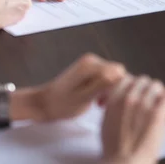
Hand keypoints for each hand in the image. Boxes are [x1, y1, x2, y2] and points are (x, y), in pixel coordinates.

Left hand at [9, 54, 125, 122]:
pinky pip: (105, 77)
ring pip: (112, 76)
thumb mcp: (84, 98)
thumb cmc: (62, 104)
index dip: (118, 87)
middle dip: (113, 89)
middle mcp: (92, 59)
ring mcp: (90, 63)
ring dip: (109, 90)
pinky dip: (104, 89)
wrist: (45, 103)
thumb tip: (120, 73)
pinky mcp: (89, 69)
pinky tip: (96, 99)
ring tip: (97, 103)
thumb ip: (102, 84)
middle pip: (117, 72)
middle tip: (101, 104)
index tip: (106, 102)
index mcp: (90, 64)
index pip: (119, 71)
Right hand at [100, 76, 164, 163]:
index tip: (137, 92)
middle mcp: (128, 98)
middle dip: (146, 90)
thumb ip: (113, 105)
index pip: (127, 78)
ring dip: (158, 94)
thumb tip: (121, 98)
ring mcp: (143, 105)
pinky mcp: (158, 113)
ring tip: (158, 105)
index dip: (133, 85)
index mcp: (114, 100)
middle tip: (149, 100)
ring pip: (156, 86)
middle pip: (143, 80)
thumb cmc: (115, 149)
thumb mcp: (106, 122)